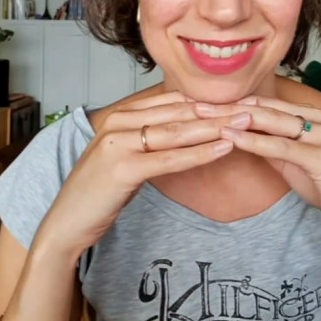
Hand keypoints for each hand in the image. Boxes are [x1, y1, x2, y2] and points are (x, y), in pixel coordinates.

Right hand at [35, 91, 237, 258]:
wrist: (67, 220)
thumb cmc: (101, 189)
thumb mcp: (126, 155)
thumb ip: (150, 137)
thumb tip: (186, 127)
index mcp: (121, 115)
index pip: (172, 101)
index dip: (207, 100)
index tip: (238, 100)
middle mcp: (119, 122)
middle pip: (179, 112)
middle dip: (218, 110)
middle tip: (253, 106)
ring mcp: (119, 142)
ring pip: (178, 131)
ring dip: (216, 126)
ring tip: (246, 121)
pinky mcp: (123, 167)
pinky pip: (171, 158)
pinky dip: (200, 152)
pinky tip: (224, 146)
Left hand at [195, 96, 320, 245]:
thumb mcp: (292, 161)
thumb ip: (269, 144)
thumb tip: (239, 133)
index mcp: (308, 115)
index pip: (262, 102)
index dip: (231, 102)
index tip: (201, 102)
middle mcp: (315, 118)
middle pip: (262, 106)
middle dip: (226, 105)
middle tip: (194, 103)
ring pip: (271, 120)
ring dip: (235, 117)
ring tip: (205, 116)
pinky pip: (281, 145)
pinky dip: (255, 140)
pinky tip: (232, 137)